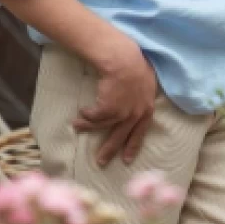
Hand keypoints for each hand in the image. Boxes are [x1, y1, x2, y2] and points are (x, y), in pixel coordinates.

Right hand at [72, 34, 156, 166]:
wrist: (124, 61)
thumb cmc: (136, 64)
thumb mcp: (146, 81)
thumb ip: (143, 94)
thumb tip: (138, 98)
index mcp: (147, 108)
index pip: (141, 131)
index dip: (133, 145)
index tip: (127, 159)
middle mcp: (136, 115)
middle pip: (121, 137)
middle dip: (110, 150)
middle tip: (101, 162)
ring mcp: (122, 114)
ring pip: (103, 126)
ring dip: (88, 127)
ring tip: (77, 126)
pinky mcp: (108, 110)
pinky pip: (94, 116)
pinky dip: (86, 115)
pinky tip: (81, 112)